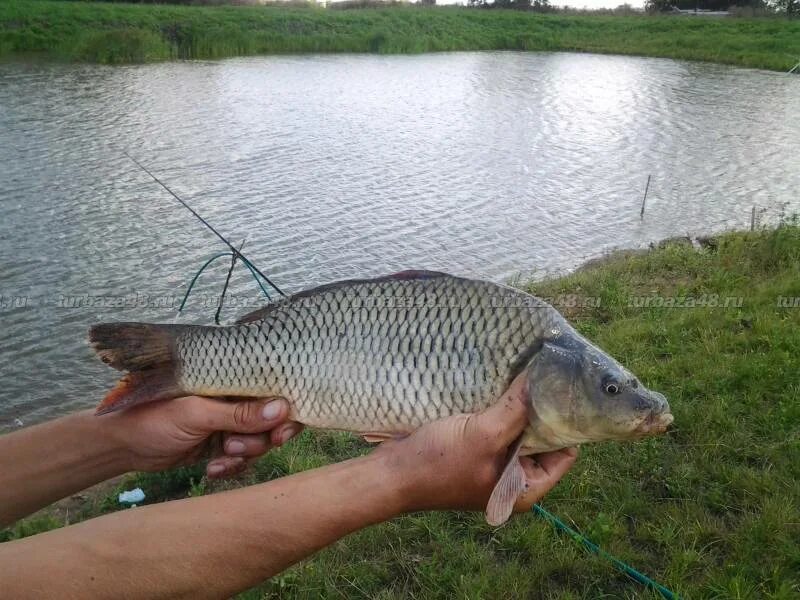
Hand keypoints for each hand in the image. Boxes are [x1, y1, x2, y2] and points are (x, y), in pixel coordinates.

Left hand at [101, 397, 303, 478]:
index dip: (284, 414)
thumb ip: (239, 413)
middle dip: (259, 440)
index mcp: (232, 380)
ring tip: (220, 457)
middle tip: (235, 448)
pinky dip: (231, 466)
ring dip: (242, 454)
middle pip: (272, 422)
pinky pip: (242, 458)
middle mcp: (235, 399)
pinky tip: (212, 470)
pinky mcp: (221, 444)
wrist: (123, 446)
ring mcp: (229, 422)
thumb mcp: (198, 414)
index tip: (279, 435)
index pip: (273, 392)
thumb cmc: (154, 417)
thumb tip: (283, 408)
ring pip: (258, 442)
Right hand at [378, 373, 577, 514]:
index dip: (565, 424)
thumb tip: (539, 379)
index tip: (564, 392)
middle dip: (539, 411)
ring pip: (516, 431)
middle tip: (544, 376)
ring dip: (517, 407)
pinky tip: (499, 384)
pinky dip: (498, 409)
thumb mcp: (483, 435)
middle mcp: (512, 479)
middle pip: (540, 440)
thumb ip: (515, 410)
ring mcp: (492, 465)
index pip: (563, 454)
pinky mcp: (473, 451)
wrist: (391, 473)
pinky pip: (495, 427)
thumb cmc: (438, 463)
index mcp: (523, 488)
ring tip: (525, 374)